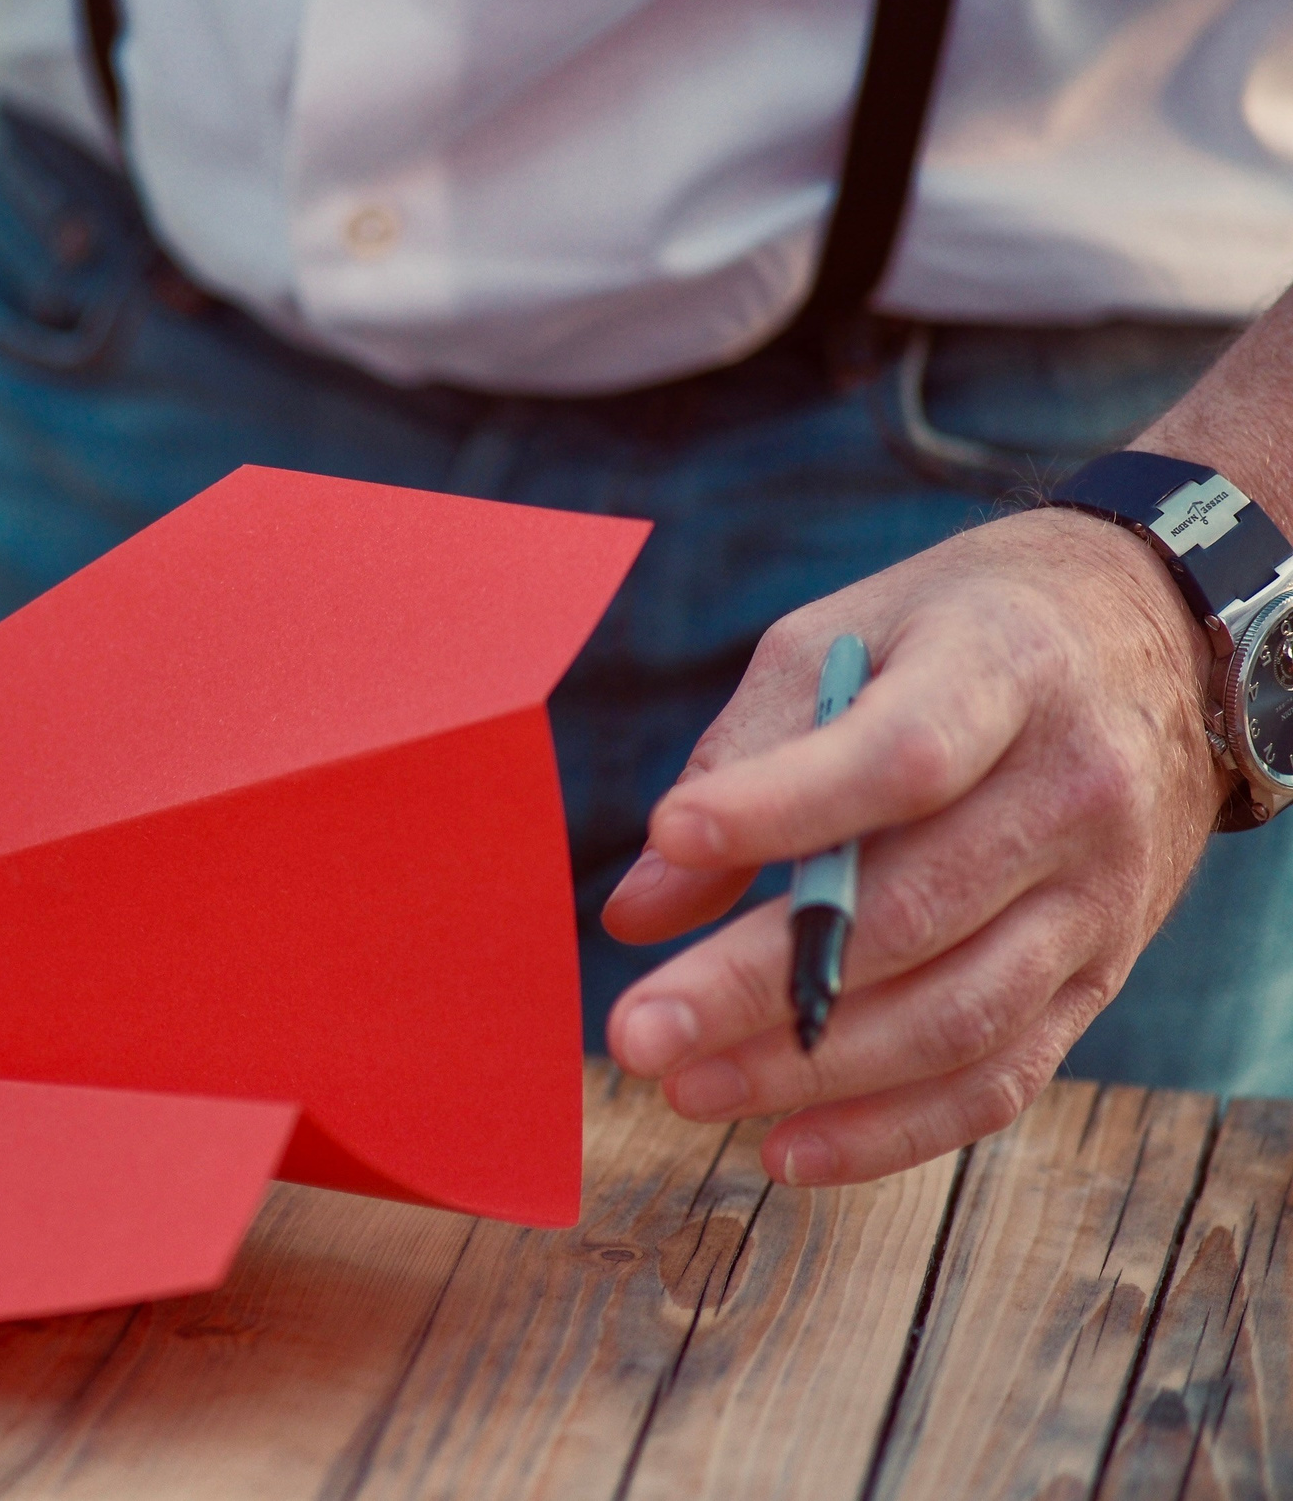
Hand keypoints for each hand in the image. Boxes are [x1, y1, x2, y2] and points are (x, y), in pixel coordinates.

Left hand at [599, 505, 1224, 1185]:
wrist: (1149, 644)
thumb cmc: (953, 635)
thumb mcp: (839, 639)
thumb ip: (736, 760)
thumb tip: (639, 909)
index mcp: (1004, 675)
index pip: (902, 756)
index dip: (785, 804)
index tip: (672, 833)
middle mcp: (1071, 793)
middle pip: (911, 913)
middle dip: (758, 986)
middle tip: (636, 1032)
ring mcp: (1098, 898)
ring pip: (954, 1016)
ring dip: (807, 1073)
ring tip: (682, 1086)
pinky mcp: (1099, 977)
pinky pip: (999, 1079)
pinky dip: (888, 1130)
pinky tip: (783, 1149)